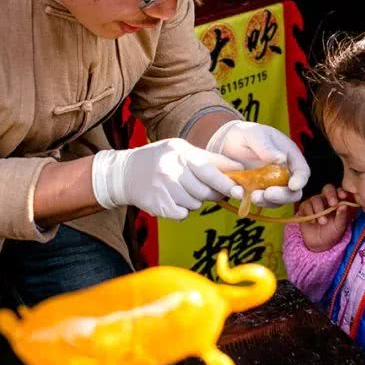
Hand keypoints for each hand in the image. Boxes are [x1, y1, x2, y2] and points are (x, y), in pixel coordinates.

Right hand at [91, 139, 242, 220]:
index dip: (227, 183)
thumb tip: (238, 168)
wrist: (124, 173)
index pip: (210, 171)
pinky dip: (182, 209)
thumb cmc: (159, 159)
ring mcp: (163, 189)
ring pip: (195, 203)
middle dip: (211, 193)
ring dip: (193, 200)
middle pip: (205, 191)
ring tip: (180, 190)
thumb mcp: (181, 150)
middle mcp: (171, 170)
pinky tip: (172, 199)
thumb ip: (209, 158)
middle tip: (207, 189)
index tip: (240, 190)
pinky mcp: (158, 205)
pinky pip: (183, 214)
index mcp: (180, 153)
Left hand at [206, 120, 309, 207]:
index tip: (293, 185)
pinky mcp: (256, 192)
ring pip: (276, 201)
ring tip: (253, 196)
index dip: (300, 180)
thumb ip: (266, 146)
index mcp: (290, 157)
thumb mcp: (255, 134)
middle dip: (282, 195)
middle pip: (292, 192)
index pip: (302, 171)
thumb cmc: (246, 134)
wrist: (226, 142)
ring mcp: (270, 185)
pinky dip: (252, 200)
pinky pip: (258, 201)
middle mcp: (283, 174)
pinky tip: (241, 193)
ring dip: (267, 202)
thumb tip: (281, 159)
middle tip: (268, 194)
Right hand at [297, 185, 353, 251]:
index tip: (343, 196)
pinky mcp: (305, 207)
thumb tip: (344, 205)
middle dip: (330, 195)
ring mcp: (316, 202)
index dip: (341, 192)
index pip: (340, 191)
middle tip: (333, 204)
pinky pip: (306, 205)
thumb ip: (342, 215)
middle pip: (328, 189)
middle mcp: (327, 199)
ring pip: (316, 198)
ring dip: (320, 210)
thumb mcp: (340, 226)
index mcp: (338, 201)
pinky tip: (313, 222)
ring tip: (323, 222)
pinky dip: (310, 213)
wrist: (319, 243)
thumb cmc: (333, 232)